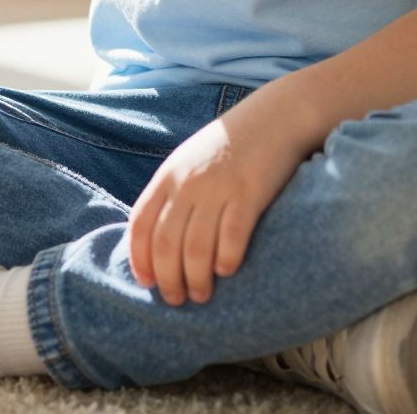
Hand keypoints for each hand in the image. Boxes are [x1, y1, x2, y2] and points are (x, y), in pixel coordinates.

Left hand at [127, 115, 303, 305]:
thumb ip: (173, 192)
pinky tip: (227, 271)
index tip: (146, 283)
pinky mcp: (249, 193)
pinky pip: (232, 237)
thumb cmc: (232, 144)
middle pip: (166, 243)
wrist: (276, 116)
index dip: (140, 258)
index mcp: (169, 175)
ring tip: (202, 295)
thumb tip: (159, 238)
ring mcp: (218, 187)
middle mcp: (188, 182)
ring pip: (196, 248)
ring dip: (196, 280)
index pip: (141, 224)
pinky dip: (226, 260)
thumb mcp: (191, 159)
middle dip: (168, 279)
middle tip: (176, 300)